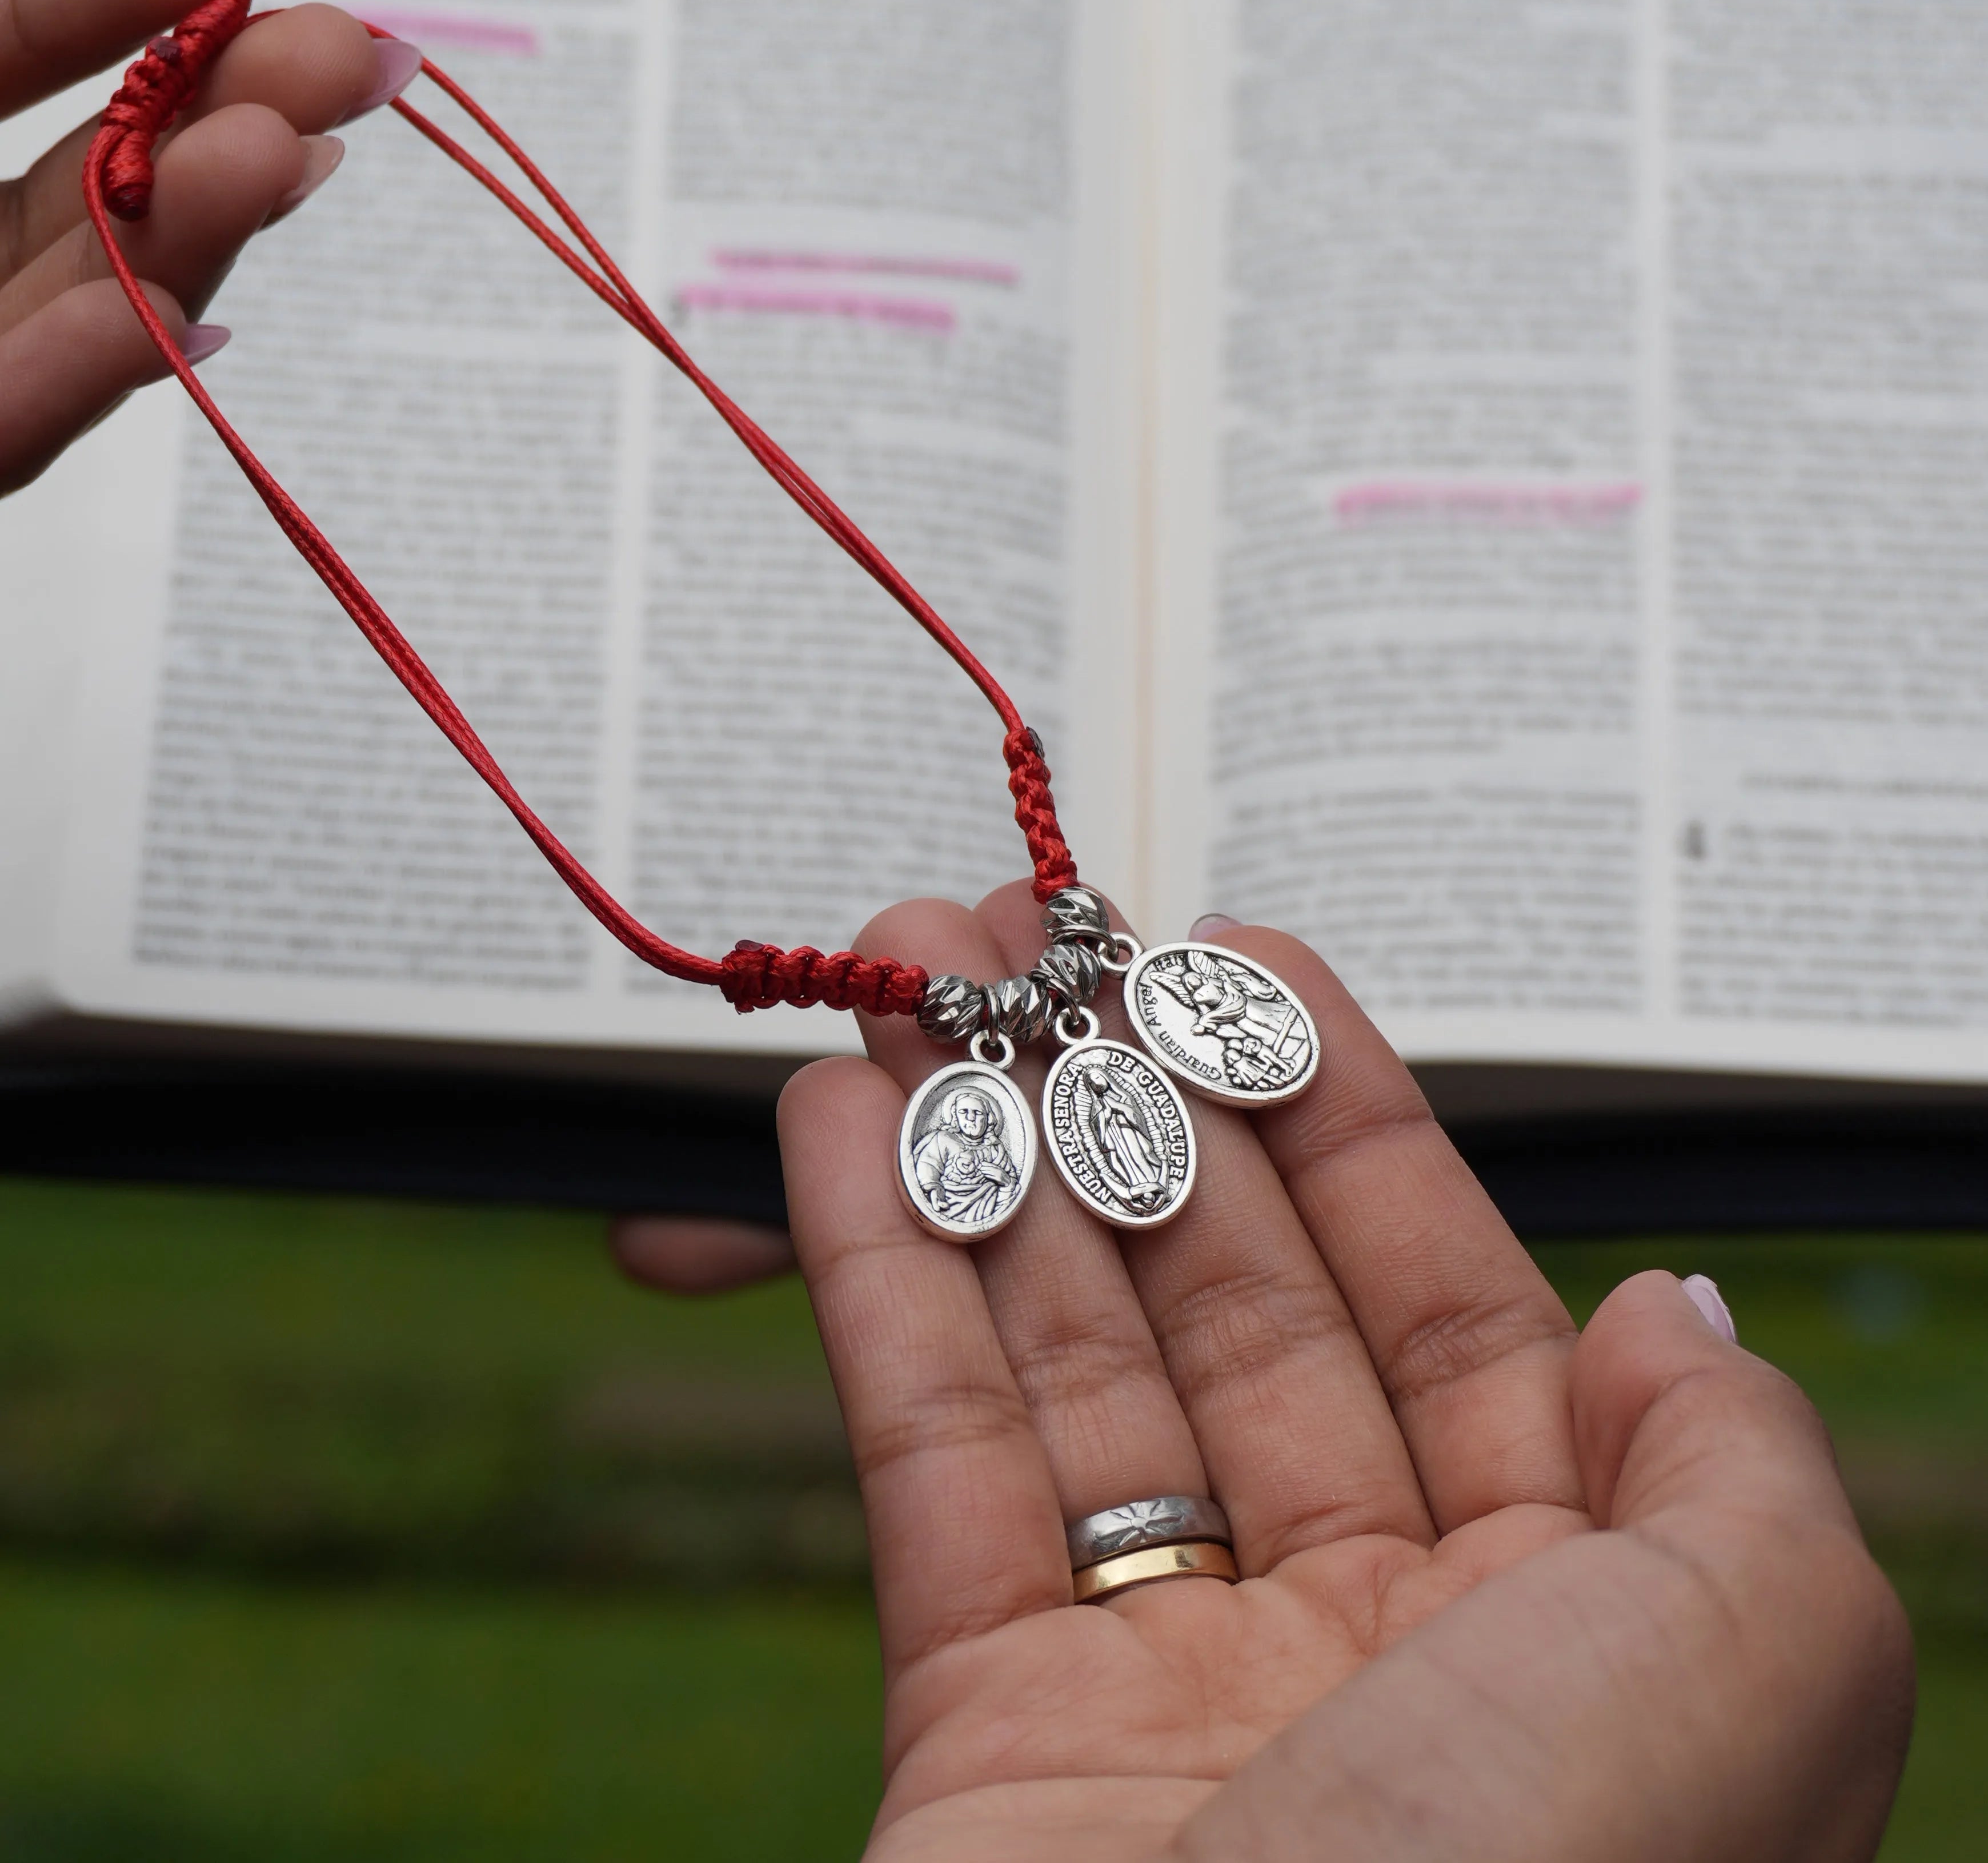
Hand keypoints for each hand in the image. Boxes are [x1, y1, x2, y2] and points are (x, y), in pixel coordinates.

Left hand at [0, 0, 415, 492]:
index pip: (3, 35)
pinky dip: (87, 377)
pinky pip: (8, 424)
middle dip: (221, 107)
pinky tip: (180, 330)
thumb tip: (199, 28)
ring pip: (79, 293)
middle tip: (350, 57)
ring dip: (191, 228)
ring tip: (285, 157)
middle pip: (89, 176)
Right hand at [771, 882, 1911, 1860]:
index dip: (1332, 1110)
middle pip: (1221, 1298)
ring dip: (981, 1153)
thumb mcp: (1757, 1668)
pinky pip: (927, 1449)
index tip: (1235, 958)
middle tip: (1029, 941)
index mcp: (1561, 1629)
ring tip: (906, 983)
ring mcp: (1159, 1684)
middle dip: (1125, 1100)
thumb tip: (1665, 1306)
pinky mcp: (978, 1727)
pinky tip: (843, 1125)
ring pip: (1058, 1350)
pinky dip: (879, 1274)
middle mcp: (1364, 1643)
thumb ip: (1735, 1464)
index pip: (1436, 1298)